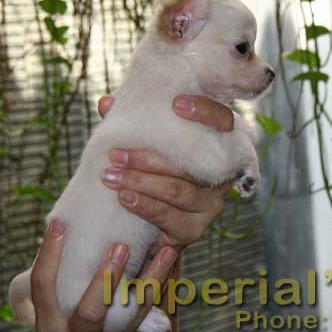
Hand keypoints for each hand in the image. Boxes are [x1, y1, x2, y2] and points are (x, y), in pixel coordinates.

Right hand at [32, 219, 177, 331]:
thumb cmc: (66, 330)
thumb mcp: (54, 314)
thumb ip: (61, 283)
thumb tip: (67, 224)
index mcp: (49, 324)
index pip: (43, 287)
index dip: (49, 255)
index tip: (59, 224)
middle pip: (91, 311)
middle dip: (106, 278)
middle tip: (120, 246)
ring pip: (133, 312)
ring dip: (152, 278)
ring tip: (166, 250)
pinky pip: (148, 313)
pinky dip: (159, 286)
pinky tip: (169, 262)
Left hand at [97, 94, 232, 247]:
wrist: (150, 228)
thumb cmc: (153, 175)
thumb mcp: (144, 147)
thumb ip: (132, 126)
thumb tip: (107, 103)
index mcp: (217, 147)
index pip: (224, 122)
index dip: (206, 111)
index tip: (177, 104)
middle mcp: (223, 175)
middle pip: (190, 163)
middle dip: (147, 158)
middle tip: (114, 154)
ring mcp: (211, 204)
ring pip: (178, 190)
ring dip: (140, 182)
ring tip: (110, 177)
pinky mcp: (196, 228)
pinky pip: (169, 216)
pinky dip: (144, 206)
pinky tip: (125, 198)